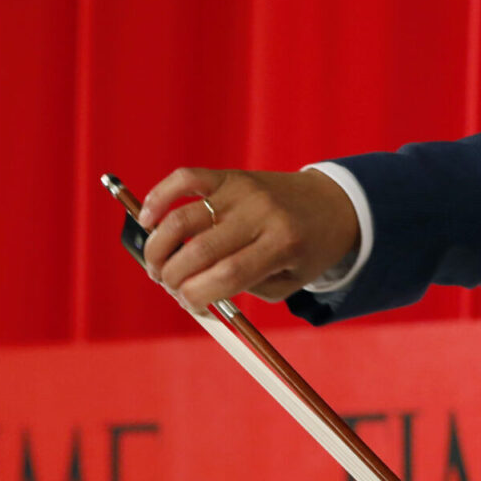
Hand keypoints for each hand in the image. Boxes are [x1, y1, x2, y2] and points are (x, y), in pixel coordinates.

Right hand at [137, 167, 359, 309]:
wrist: (332, 203)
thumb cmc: (307, 250)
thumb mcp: (290, 281)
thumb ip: (244, 290)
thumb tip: (190, 293)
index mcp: (282, 245)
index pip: (227, 275)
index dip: (198, 297)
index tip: (190, 306)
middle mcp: (260, 215)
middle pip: (199, 251)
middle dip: (173, 278)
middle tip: (169, 287)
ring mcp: (242, 191)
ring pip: (182, 218)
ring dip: (158, 248)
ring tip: (158, 266)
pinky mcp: (229, 175)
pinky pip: (184, 179)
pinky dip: (158, 199)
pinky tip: (147, 221)